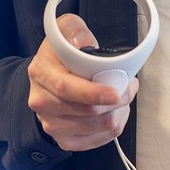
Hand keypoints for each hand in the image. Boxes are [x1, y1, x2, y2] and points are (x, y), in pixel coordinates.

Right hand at [27, 13, 138, 151]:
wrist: (49, 77)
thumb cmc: (61, 53)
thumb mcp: (66, 29)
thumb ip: (75, 31)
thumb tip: (85, 44)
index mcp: (41, 73)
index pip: (65, 88)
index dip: (92, 93)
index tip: (114, 92)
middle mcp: (41, 102)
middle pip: (86, 112)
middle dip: (116, 100)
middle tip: (128, 86)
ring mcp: (51, 124)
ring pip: (97, 126)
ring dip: (117, 112)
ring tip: (121, 96)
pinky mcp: (64, 140)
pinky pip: (98, 140)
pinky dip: (113, 126)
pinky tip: (113, 111)